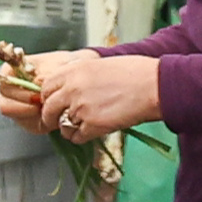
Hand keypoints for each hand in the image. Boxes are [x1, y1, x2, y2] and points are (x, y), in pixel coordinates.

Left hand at [18, 49, 166, 136]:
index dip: (49, 97)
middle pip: (48, 109)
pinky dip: (80, 137)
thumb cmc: (136, 72)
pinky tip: (89, 133)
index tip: (53, 102)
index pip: (46, 88)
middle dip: (52, 116)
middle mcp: (71, 89)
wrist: (156, 85)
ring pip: (62, 125)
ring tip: (80, 126)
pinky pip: (76, 137)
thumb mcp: (99, 65)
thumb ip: (79, 76)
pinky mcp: (93, 125)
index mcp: (72, 71)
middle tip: (58, 120)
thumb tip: (67, 87)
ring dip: (69, 128)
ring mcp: (81, 108)